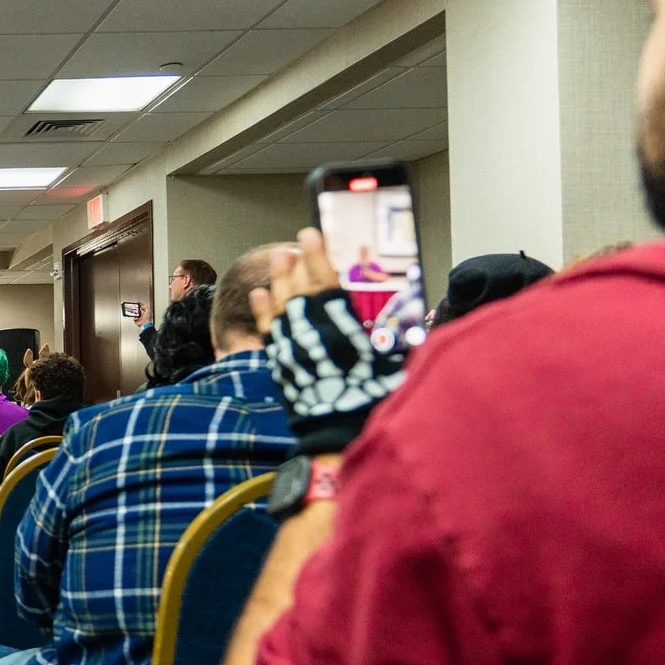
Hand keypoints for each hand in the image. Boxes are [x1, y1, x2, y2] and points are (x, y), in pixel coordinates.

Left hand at [249, 228, 406, 454]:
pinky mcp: (279, 361)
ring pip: (280, 303)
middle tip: (293, 247)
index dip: (317, 254)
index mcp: (338, 323)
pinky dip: (262, 309)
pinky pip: (267, 327)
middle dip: (295, 264)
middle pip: (298, 287)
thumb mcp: (389, 358)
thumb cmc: (370, 395)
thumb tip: (404, 319)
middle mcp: (309, 328)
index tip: (311, 234)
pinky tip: (259, 294)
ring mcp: (290, 343)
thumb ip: (389, 334)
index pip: (324, 278)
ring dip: (278, 279)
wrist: (339, 430)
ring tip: (278, 260)